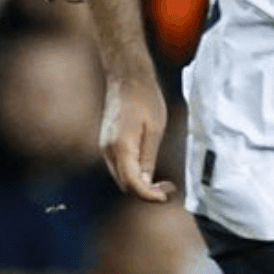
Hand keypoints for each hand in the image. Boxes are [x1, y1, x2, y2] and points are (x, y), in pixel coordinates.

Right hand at [99, 77, 176, 202]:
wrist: (127, 77)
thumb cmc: (145, 98)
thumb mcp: (155, 130)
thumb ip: (149, 159)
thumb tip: (147, 184)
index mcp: (121, 148)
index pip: (132, 184)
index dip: (149, 196)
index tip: (165, 197)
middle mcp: (108, 150)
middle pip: (125, 185)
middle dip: (146, 192)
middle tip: (168, 189)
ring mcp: (105, 147)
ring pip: (121, 177)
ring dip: (140, 184)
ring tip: (162, 182)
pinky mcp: (107, 143)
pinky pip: (119, 167)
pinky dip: (133, 174)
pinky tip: (148, 169)